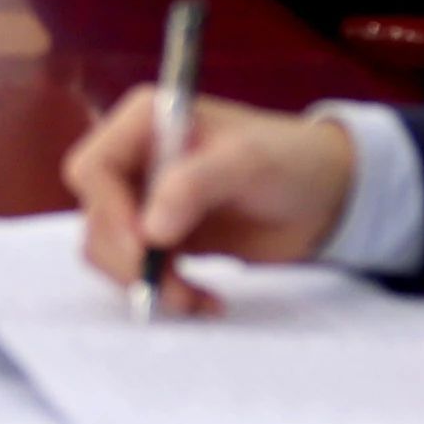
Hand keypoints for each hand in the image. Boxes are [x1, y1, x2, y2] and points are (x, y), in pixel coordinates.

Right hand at [62, 85, 357, 289]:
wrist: (328, 196)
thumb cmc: (291, 161)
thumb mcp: (247, 163)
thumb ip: (194, 186)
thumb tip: (149, 232)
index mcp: (145, 123)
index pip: (94, 168)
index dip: (109, 211)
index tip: (146, 246)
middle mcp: (137, 159)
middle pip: (96, 216)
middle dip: (127, 258)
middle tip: (171, 288)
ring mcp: (148, 200)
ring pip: (111, 250)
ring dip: (146, 281)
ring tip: (194, 298)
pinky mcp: (165, 237)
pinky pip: (141, 270)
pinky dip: (166, 291)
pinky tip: (204, 300)